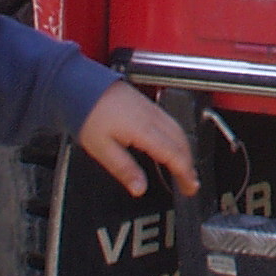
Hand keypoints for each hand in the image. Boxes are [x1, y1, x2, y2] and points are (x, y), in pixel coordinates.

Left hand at [76, 82, 196, 199]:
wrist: (84, 87)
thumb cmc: (90, 115)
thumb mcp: (102, 149)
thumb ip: (124, 169)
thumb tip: (139, 189)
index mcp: (144, 130)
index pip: (173, 154)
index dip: (185, 173)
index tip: (190, 187)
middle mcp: (154, 118)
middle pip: (182, 143)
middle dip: (190, 165)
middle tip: (191, 184)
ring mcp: (153, 110)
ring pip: (180, 132)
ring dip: (187, 152)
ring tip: (186, 169)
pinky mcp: (150, 106)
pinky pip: (173, 124)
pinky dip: (180, 140)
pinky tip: (174, 147)